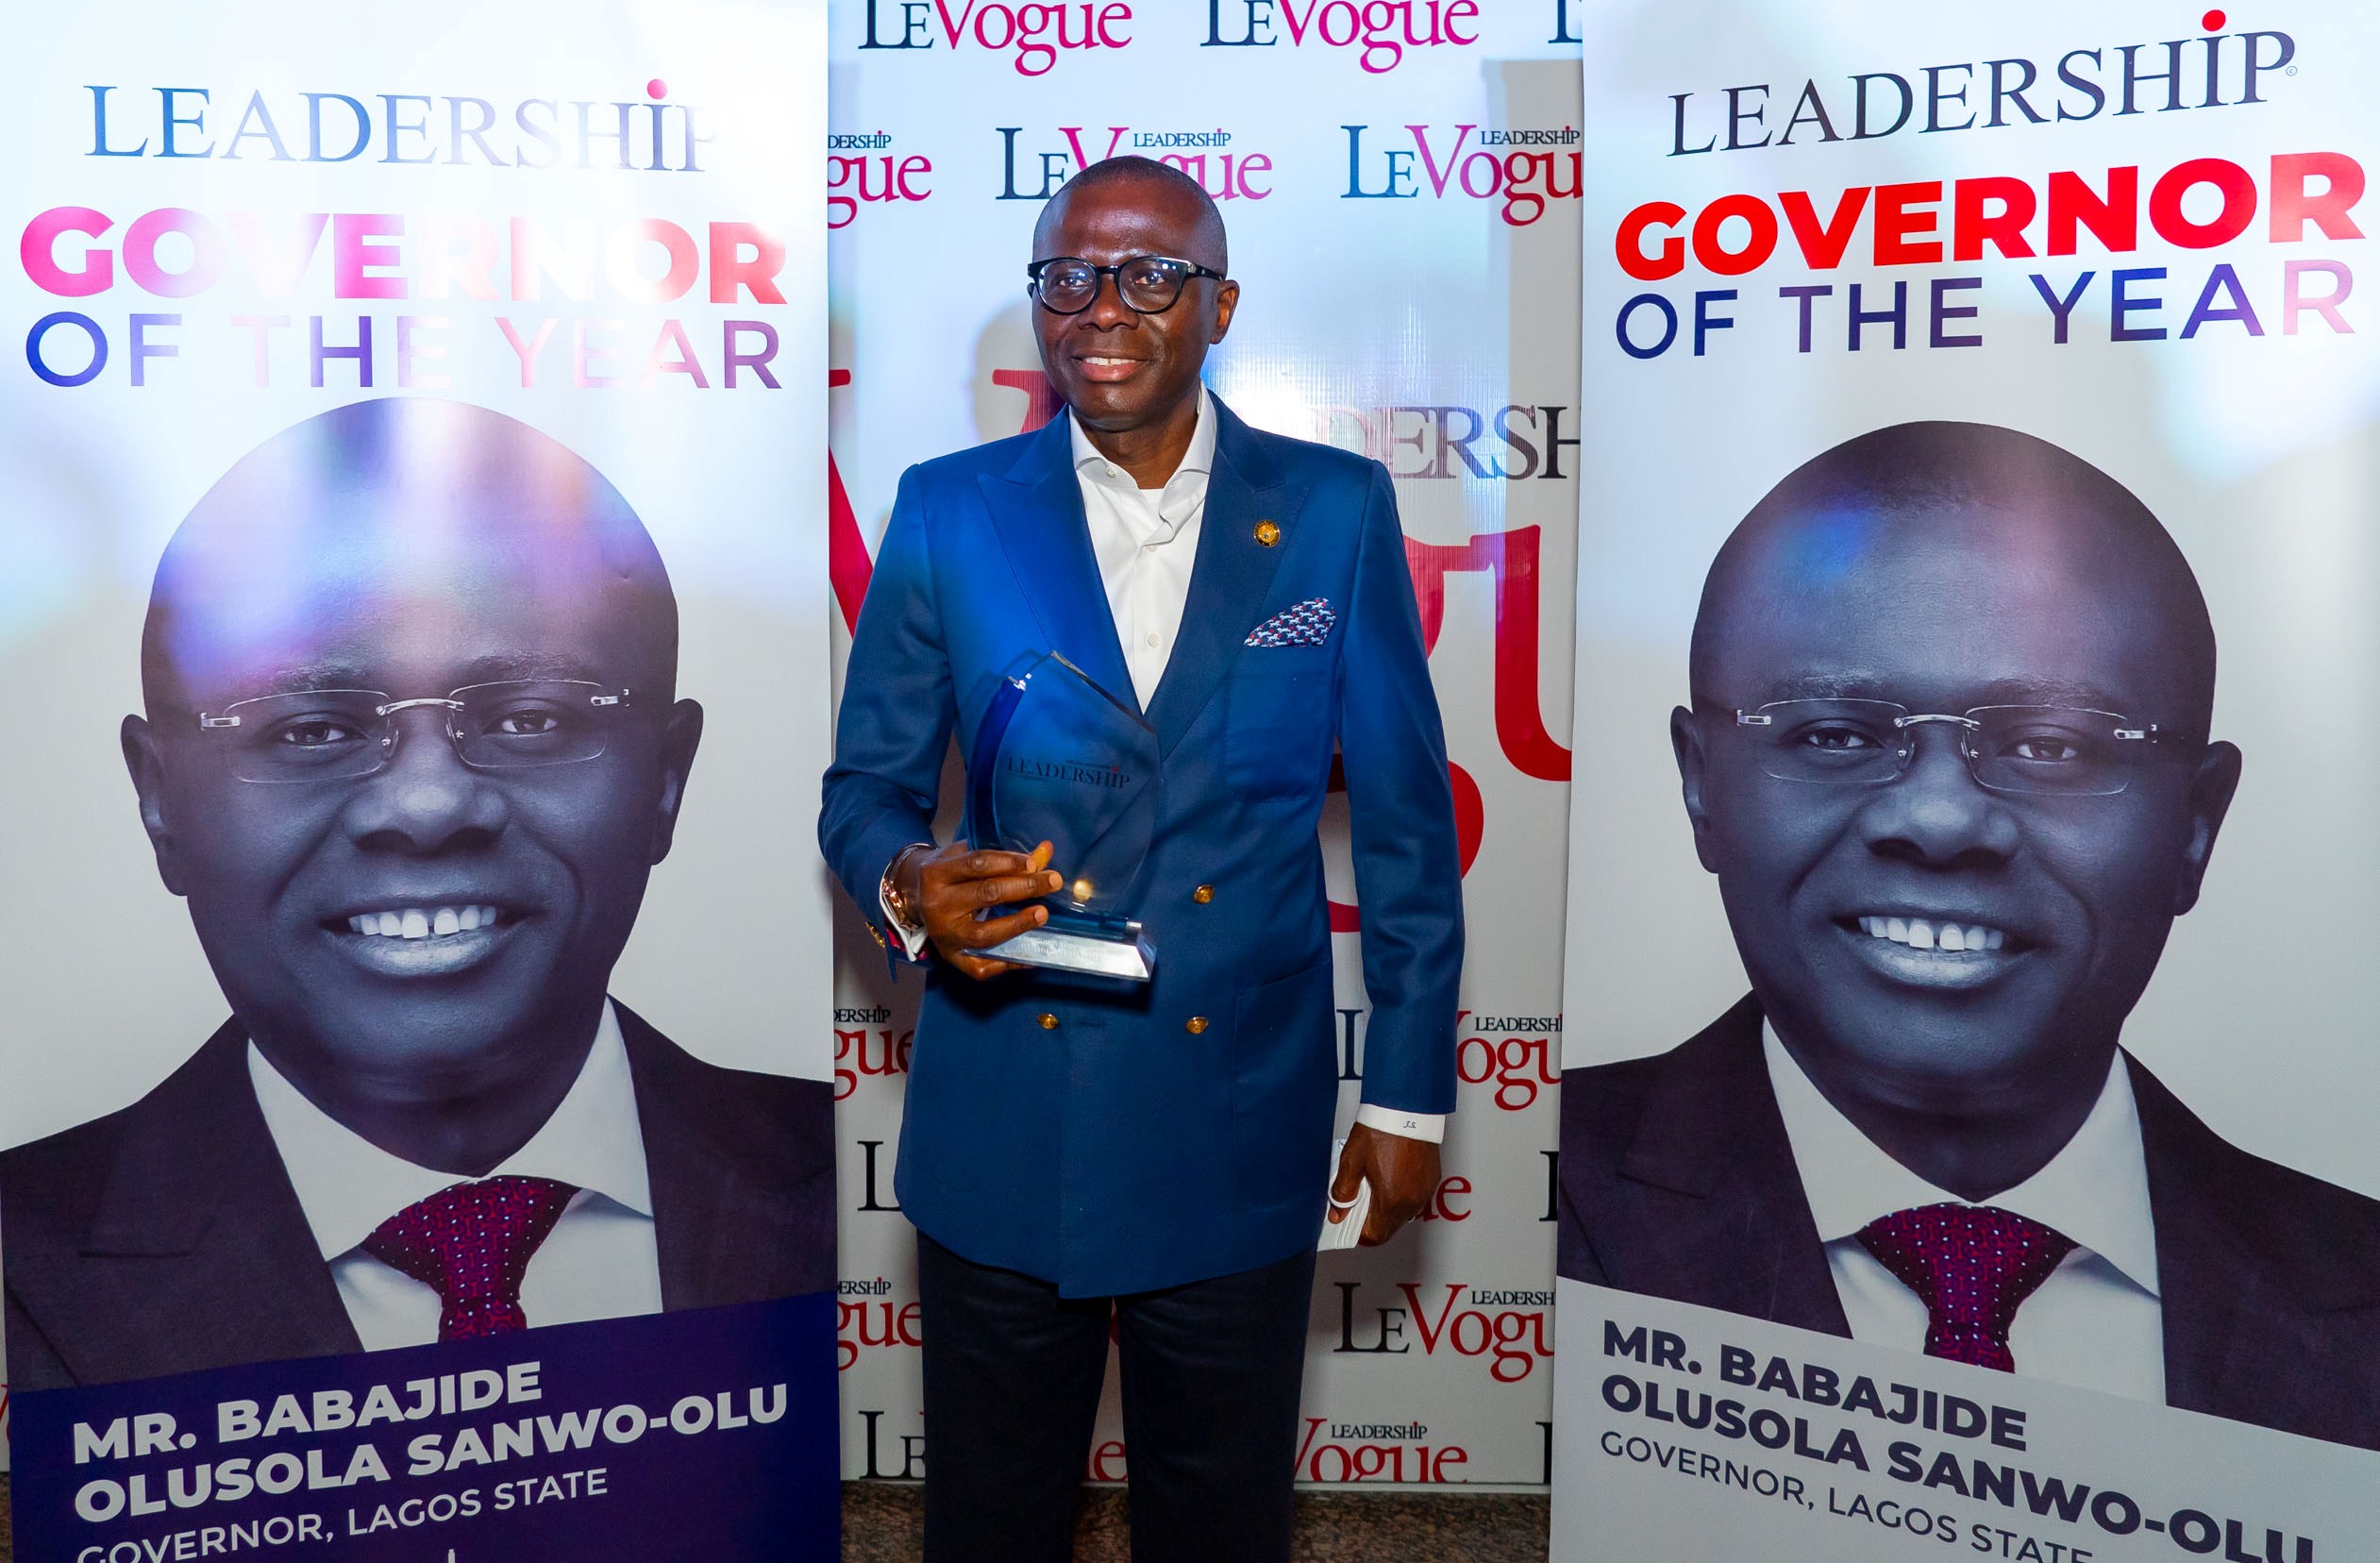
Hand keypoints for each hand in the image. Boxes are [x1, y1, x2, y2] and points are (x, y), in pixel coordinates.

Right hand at [897, 839, 1062, 980]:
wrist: (915, 898)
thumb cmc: (949, 874)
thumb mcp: (967, 856)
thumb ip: (1005, 856)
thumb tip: (1045, 851)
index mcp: (937, 873)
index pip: (977, 864)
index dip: (1008, 862)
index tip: (1035, 864)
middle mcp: (937, 905)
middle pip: (985, 895)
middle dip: (1023, 887)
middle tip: (1051, 882)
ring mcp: (943, 935)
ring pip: (983, 934)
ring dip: (1017, 925)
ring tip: (1042, 914)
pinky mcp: (951, 957)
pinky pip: (981, 966)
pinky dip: (1008, 962)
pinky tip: (1031, 953)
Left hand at [1327, 1123, 1440, 1245]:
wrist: (1407, 1108)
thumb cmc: (1381, 1130)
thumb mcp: (1352, 1161)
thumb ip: (1343, 1192)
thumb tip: (1337, 1213)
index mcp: (1391, 1201)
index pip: (1375, 1235)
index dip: (1359, 1233)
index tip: (1349, 1222)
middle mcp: (1412, 1201)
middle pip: (1390, 1227)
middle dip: (1372, 1220)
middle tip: (1358, 1201)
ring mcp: (1424, 1191)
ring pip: (1404, 1214)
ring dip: (1388, 1208)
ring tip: (1373, 1185)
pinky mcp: (1432, 1180)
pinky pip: (1415, 1198)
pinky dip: (1402, 1195)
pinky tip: (1390, 1176)